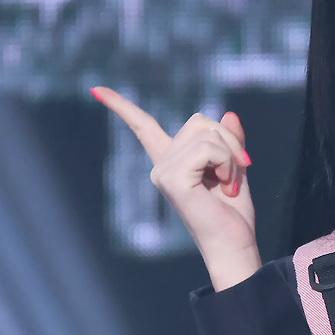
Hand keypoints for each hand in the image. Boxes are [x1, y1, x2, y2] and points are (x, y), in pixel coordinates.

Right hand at [92, 87, 260, 290]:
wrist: (234, 245)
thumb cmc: (234, 214)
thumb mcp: (236, 168)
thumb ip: (230, 142)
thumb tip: (230, 114)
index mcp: (172, 163)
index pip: (143, 128)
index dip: (121, 106)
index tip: (96, 89)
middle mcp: (161, 166)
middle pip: (200, 121)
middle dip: (229, 140)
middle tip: (237, 170)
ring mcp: (162, 172)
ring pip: (207, 133)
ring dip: (231, 154)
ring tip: (229, 182)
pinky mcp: (172, 179)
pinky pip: (209, 148)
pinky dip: (227, 162)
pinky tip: (225, 185)